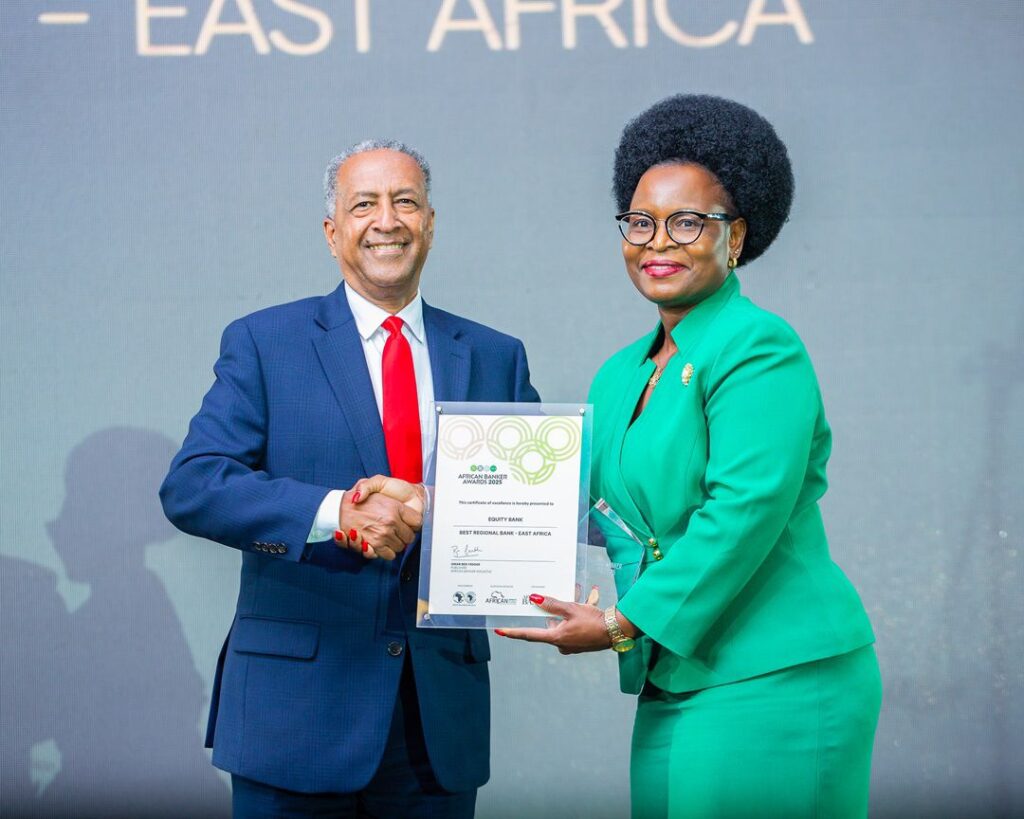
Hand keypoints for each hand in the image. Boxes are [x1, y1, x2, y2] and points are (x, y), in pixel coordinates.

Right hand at [336, 479, 422, 560]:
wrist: (341, 508)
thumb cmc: (363, 496)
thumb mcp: (376, 482)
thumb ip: (391, 488)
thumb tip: (391, 498)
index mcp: (395, 507)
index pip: (417, 521)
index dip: (414, 523)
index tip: (409, 522)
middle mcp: (390, 521)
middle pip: (410, 537)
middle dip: (405, 535)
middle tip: (397, 530)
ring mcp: (383, 534)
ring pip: (400, 547)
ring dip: (395, 544)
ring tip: (388, 536)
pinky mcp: (375, 545)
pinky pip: (389, 554)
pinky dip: (386, 552)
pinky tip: (382, 545)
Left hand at [494, 594, 611, 654]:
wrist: (616, 631)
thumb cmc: (594, 621)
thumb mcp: (571, 608)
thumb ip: (552, 604)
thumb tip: (535, 599)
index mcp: (556, 637)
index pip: (529, 634)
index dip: (513, 632)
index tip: (500, 631)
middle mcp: (561, 643)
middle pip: (550, 624)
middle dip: (555, 611)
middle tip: (561, 598)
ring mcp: (571, 644)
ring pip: (564, 622)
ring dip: (570, 610)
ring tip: (580, 595)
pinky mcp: (581, 641)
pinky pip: (574, 625)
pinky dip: (579, 613)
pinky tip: (589, 599)